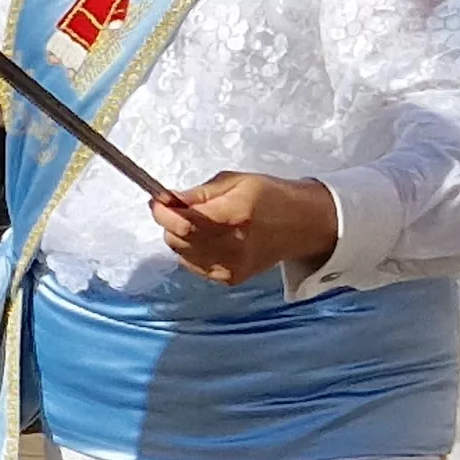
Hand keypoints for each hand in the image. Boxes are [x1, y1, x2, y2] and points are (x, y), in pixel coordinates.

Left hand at [151, 172, 340, 285]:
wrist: (302, 225)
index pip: (183, 221)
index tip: (157, 200)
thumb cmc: (270, 196)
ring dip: (181, 237)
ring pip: (181, 254)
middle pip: (177, 239)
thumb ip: (199, 193)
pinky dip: (192, 252)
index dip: (162, 211)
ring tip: (200, 224)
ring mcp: (232, 266)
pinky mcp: (231, 278)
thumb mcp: (236, 181)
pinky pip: (193, 265)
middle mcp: (233, 245)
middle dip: (170, 222)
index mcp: (235, 215)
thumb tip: (167, 199)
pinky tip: (210, 239)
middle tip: (179, 208)